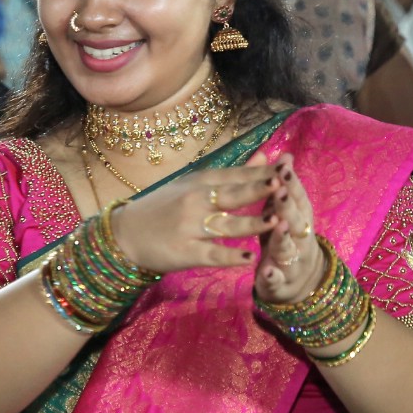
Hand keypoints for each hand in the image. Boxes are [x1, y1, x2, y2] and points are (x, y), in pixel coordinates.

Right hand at [107, 152, 276, 274]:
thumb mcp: (194, 184)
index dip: (261, 171)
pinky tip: (250, 257)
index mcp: (199, 183)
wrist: (126, 233)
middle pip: (232, 195)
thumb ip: (233, 173)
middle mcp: (195, 201)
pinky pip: (212, 254)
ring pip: (226, 225)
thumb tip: (265, 154)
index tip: (287, 165)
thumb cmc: (163, 207)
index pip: (235, 175)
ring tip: (276, 220)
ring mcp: (190, 227)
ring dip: (252, 224)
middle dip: (257, 189)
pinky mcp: (186, 252)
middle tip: (282, 183)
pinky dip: (231, 256)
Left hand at [254, 153, 322, 305]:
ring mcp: (292, 263)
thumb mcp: (281, 213)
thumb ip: (281, 188)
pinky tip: (265, 271)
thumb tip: (285, 155)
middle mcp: (301, 239)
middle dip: (289, 206)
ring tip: (279, 225)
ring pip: (289, 250)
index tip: (284, 167)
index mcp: (301, 219)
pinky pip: (277, 280)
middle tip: (280, 190)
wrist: (297, 284)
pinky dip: (272, 276)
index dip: (293, 184)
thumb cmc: (284, 239)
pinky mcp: (280, 284)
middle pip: (297, 221)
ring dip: (284, 238)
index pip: (299, 199)